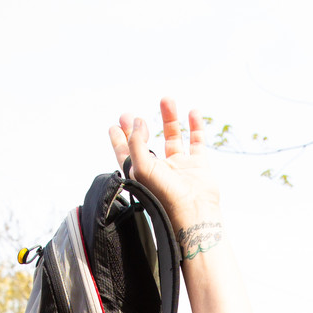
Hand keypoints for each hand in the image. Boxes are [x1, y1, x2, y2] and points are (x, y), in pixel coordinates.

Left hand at [109, 100, 222, 250]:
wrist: (194, 212)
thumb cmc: (165, 196)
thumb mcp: (142, 168)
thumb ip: (136, 142)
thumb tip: (138, 121)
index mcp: (142, 174)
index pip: (126, 153)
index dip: (119, 139)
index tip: (114, 125)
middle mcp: (159, 170)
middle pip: (147, 144)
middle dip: (138, 128)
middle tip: (130, 113)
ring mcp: (179, 167)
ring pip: (173, 137)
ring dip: (169, 118)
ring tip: (166, 99)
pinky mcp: (198, 165)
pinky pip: (196, 141)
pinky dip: (195, 126)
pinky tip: (192, 112)